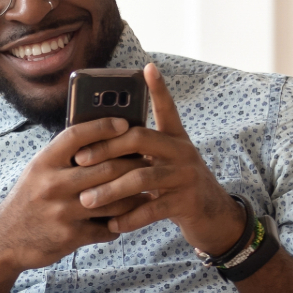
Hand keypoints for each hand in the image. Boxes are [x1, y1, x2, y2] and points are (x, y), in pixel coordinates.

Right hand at [0, 117, 152, 292]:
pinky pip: (108, 227)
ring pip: (115, 200)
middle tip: (147, 162)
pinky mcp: (71, 236)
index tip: (125, 124)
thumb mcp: (37, 172)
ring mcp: (63, 212)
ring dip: (134, 196)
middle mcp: (52, 185)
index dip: (104, 126)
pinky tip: (123, 220)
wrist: (4, 241)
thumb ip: (64, 157)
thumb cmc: (27, 201)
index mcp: (43, 164)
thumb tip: (102, 137)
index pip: (77, 135)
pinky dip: (120, 224)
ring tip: (143, 192)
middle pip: (107, 167)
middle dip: (133, 164)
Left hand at [68, 62, 246, 255]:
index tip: (147, 68)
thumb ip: (140, 153)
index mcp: (175, 138)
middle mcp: (182, 151)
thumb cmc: (175, 187)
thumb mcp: (163, 163)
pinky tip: (110, 224)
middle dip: (105, 148)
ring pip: (141, 177)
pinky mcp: (186, 201)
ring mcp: (186, 176)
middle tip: (79, 161)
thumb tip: (95, 144)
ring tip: (86, 201)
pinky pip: (151, 208)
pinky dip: (128, 217)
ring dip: (110, 190)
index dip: (158, 88)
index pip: (166, 108)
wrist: (213, 217)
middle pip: (140, 140)